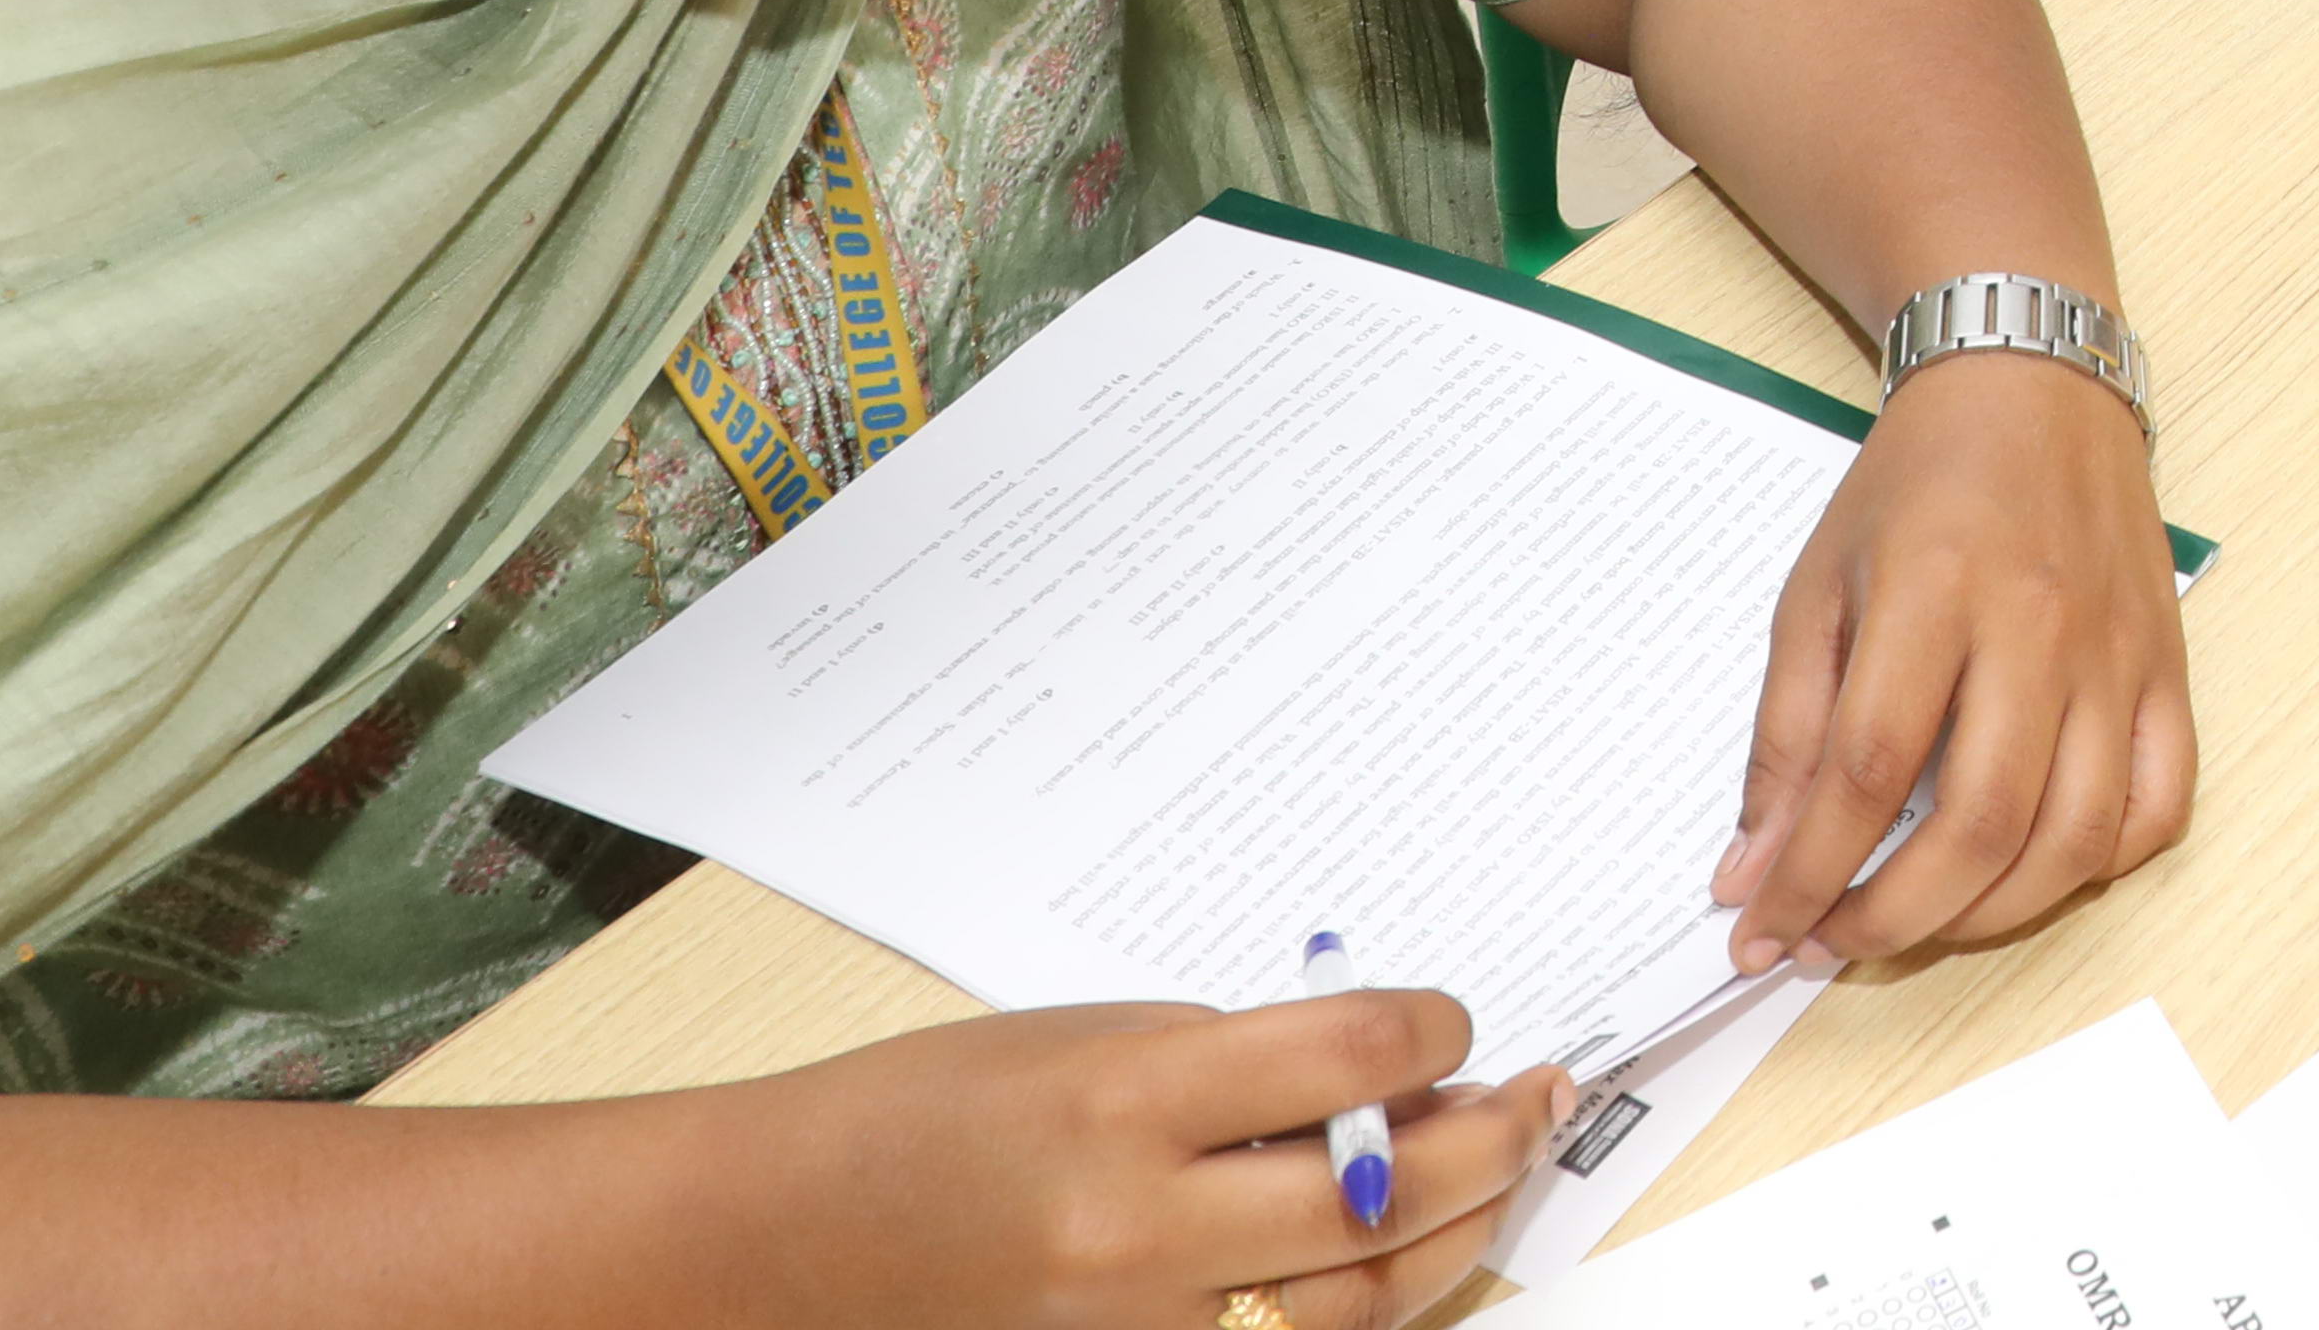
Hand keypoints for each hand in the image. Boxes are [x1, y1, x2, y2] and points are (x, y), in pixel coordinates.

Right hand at [717, 994, 1555, 1329]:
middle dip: (1484, 1141)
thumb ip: (1234, 1061)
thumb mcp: (1087, 1040)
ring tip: (1487, 1173)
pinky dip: (1357, 1304)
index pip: (1344, 1055)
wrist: (788, 1234)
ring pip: (1356, 1302)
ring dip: (1448, 1235)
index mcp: (1125, 1101)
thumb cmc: (929, 1115)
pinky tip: (1393, 1251)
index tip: (1452, 1020)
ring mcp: (1136, 1324)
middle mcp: (1138, 1226)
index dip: (1431, 1027)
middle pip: (1378, 1197)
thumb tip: (1382, 1072)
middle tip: (1530, 1100)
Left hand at [1716, 348, 2194, 977]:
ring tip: (1921, 919)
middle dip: (1896, 918)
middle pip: (1980, 824)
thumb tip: (1752, 874)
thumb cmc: (1918, 484)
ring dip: (1988, 916)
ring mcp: (2117, 654)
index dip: (1809, 875)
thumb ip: (1784, 734)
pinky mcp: (2168, 670)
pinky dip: (2096, 867)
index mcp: (1934, 588)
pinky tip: (2029, 869)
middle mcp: (2038, 626)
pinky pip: (2158, 807)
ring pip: (2074, 837)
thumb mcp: (1817, 585)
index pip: (1870, 770)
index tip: (1763, 933)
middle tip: (1836, 942)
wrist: (2034, 388)